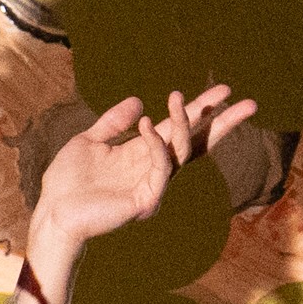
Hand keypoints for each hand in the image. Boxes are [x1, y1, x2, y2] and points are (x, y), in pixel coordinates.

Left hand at [18, 82, 260, 303]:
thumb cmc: (68, 182)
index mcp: (143, 154)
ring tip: (177, 98)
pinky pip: (161, 168)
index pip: (181, 130)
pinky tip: (147, 124)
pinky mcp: (146, 201)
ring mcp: (152, 186)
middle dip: (223, 123)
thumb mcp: (89, 141)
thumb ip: (113, 123)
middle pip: (197, 144)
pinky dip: (157, 145)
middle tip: (249, 103)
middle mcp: (153, 169)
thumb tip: (139, 101)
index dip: (201, 110)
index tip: (225, 90)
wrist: (53, 212)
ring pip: (181, 151)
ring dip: (183, 123)